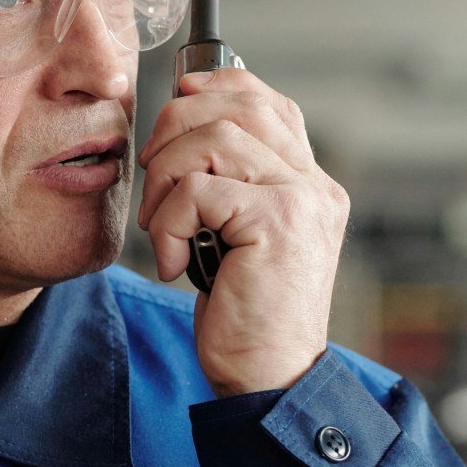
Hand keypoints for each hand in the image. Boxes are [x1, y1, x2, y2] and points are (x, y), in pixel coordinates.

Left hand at [136, 69, 348, 396]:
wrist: (271, 380)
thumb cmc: (245, 316)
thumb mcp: (238, 239)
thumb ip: (230, 187)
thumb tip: (181, 128)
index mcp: (310, 184)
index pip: (268, 102)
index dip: (218, 87)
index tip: (179, 99)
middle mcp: (315, 185)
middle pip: (237, 107)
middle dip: (175, 128)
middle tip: (152, 176)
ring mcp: (301, 201)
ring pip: (213, 140)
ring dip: (164, 179)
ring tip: (159, 225)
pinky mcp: (276, 224)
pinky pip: (197, 190)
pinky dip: (166, 223)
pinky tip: (171, 261)